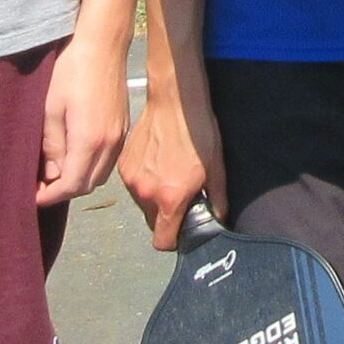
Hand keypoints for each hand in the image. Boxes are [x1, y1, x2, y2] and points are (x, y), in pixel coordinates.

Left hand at [37, 32, 129, 205]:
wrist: (103, 46)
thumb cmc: (71, 71)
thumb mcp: (50, 108)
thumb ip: (51, 146)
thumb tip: (51, 174)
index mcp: (89, 141)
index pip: (70, 185)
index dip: (50, 196)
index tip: (32, 197)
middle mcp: (109, 144)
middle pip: (87, 185)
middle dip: (63, 191)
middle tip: (40, 185)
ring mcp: (119, 136)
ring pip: (99, 175)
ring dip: (78, 180)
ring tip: (55, 172)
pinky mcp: (123, 127)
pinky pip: (108, 160)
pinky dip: (91, 167)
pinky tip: (75, 155)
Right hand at [118, 88, 222, 250]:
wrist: (175, 103)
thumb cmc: (198, 133)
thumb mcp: (216, 167)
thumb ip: (218, 199)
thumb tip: (219, 218)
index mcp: (170, 199)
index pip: (162, 240)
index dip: (173, 240)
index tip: (181, 231)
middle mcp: (146, 194)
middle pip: (153, 222)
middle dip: (166, 215)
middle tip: (181, 195)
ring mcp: (131, 180)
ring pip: (143, 203)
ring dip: (154, 197)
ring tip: (169, 174)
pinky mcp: (123, 167)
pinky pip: (134, 185)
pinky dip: (144, 181)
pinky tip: (158, 163)